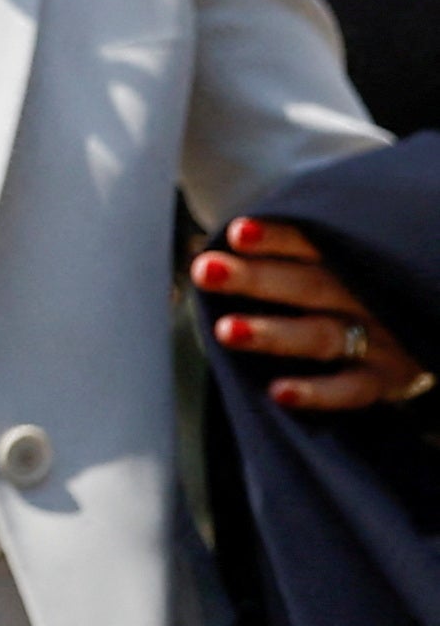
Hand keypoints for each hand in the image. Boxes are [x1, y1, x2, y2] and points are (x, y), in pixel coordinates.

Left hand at [197, 218, 436, 411]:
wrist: (428, 322)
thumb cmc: (360, 287)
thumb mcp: (339, 262)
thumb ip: (293, 255)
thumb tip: (217, 251)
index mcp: (351, 258)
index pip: (310, 243)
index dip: (276, 238)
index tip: (236, 233)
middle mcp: (366, 296)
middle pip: (309, 285)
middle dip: (256, 278)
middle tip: (207, 271)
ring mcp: (380, 339)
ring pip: (323, 336)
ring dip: (274, 334)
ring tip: (226, 330)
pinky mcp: (389, 379)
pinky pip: (352, 389)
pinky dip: (318, 392)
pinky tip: (278, 392)